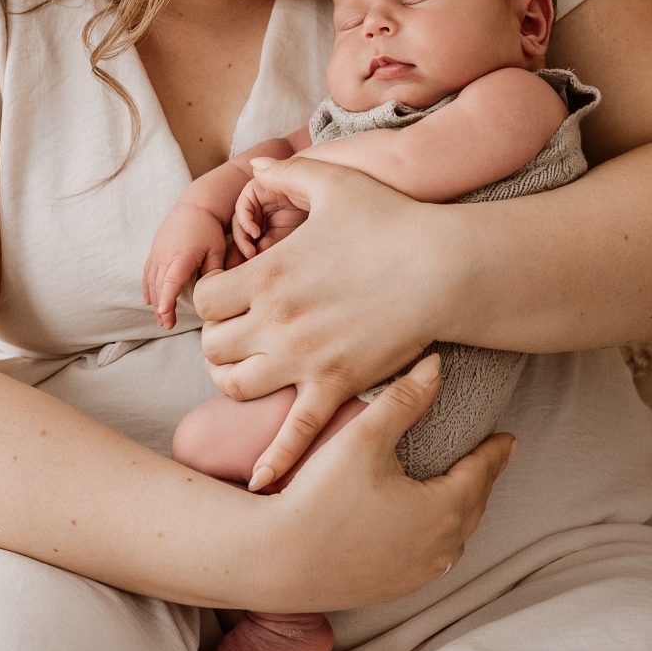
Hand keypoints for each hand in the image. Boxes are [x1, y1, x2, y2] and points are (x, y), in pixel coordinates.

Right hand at [143, 206, 230, 327]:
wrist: (194, 206)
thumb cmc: (208, 229)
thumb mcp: (217, 249)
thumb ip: (213, 271)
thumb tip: (211, 292)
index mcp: (181, 255)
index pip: (171, 281)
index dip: (167, 298)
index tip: (164, 313)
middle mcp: (165, 256)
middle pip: (159, 287)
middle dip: (162, 308)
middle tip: (168, 325)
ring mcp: (157, 254)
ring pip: (152, 282)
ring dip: (155, 302)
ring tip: (161, 319)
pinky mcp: (154, 252)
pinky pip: (147, 274)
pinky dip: (148, 289)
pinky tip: (150, 301)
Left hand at [194, 157, 443, 460]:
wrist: (447, 268)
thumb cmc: (393, 220)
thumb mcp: (334, 183)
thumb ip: (287, 174)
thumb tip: (256, 167)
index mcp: (267, 275)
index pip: (204, 299)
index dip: (208, 297)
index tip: (226, 293)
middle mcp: (275, 321)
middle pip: (212, 346)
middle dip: (216, 340)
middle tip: (236, 333)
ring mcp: (304, 359)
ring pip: (236, 386)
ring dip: (233, 379)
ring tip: (247, 370)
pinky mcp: (336, 386)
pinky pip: (295, 434)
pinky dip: (273, 460)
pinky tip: (259, 483)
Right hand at [243, 355, 515, 610]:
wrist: (277, 560)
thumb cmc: (320, 497)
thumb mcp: (364, 438)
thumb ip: (404, 400)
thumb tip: (436, 366)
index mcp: (444, 508)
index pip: (483, 472)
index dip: (496, 452)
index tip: (507, 438)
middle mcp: (440, 547)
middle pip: (474, 506)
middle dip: (482, 480)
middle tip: (489, 460)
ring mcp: (418, 573)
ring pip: (454, 537)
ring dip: (461, 512)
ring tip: (460, 491)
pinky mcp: (394, 589)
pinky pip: (430, 560)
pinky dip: (436, 538)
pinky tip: (424, 530)